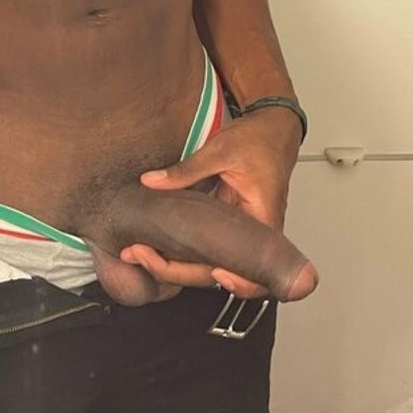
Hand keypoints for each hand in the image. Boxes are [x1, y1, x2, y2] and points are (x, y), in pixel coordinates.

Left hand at [119, 106, 303, 299]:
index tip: (213, 273)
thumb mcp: (220, 150)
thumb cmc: (259, 140)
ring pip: (212, 265)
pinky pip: (210, 249)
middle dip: (181, 273)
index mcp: (263, 220)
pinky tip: (157, 245)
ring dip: (178, 266)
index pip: (255, 270)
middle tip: (142, 256)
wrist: (271, 129)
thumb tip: (151, 182)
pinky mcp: (229, 228)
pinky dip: (185, 252)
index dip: (238, 282)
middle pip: (224, 274)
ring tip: (141, 253)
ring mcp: (242, 234)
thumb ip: (185, 169)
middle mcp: (255, 235)